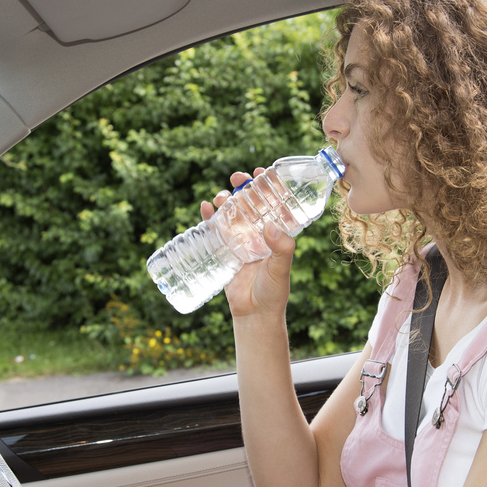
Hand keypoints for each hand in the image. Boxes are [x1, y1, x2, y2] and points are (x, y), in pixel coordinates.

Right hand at [200, 169, 295, 318]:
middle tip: (237, 178)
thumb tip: (272, 228)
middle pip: (251, 204)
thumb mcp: (280, 269)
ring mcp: (242, 241)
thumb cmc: (273, 292)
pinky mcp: (226, 251)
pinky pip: (216, 230)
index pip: (274, 204)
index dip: (269, 186)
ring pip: (232, 214)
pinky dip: (209, 217)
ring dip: (226, 201)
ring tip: (222, 196)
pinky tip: (205, 208)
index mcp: (277, 235)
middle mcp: (259, 234)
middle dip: (243, 188)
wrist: (254, 314)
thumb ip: (281, 250)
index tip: (262, 172)